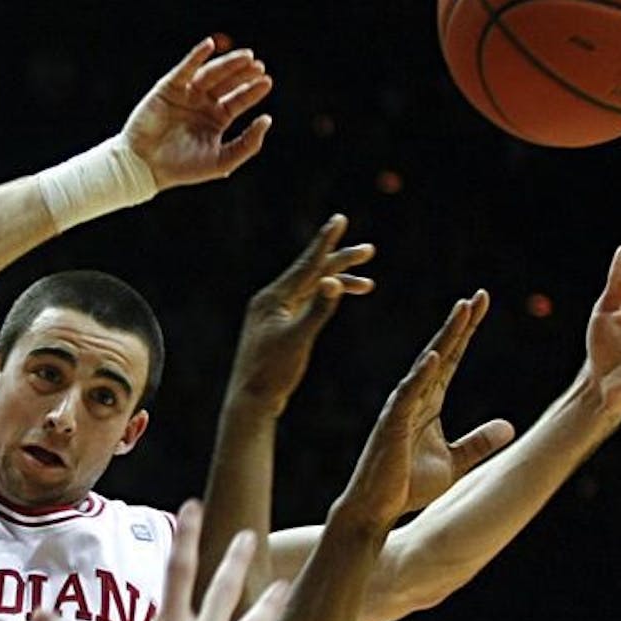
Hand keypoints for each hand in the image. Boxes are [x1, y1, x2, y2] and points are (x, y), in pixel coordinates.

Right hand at [122, 37, 274, 188]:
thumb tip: (267, 120)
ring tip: (246, 57)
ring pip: (210, 74)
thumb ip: (248, 144)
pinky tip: (209, 46)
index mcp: (215, 120)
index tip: (266, 81)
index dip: (252, 91)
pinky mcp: (168, 89)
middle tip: (258, 66)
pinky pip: (184, 69)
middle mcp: (202, 104)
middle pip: (227, 83)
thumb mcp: (222, 161)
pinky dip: (196, 57)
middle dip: (243, 73)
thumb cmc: (183, 169)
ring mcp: (185, 95)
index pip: (238, 100)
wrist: (146, 168)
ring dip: (228, 64)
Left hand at [231, 213, 375, 412]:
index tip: (340, 219)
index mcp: (273, 299)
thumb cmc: (272, 373)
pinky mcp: (279, 327)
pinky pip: (306, 303)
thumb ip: (318, 310)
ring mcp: (275, 313)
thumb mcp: (298, 340)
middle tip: (369, 251)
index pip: (306, 265)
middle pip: (311, 273)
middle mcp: (272, 301)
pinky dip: (325, 300)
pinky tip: (340, 300)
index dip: (325, 242)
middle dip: (340, 261)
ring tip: (368, 284)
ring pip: (311, 289)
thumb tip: (334, 280)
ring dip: (338, 283)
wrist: (250, 401)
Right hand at [402, 290, 514, 511]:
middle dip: (459, 326)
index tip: (481, 304)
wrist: (377, 510)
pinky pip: (407, 396)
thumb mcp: (455, 463)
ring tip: (461, 313)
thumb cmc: (407, 487)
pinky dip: (420, 376)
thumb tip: (509, 427)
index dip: (466, 333)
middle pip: (440, 354)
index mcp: (429, 404)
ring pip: (425, 367)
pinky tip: (433, 356)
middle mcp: (414, 399)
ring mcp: (401, 410)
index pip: (450, 360)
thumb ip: (478, 443)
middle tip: (477, 297)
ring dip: (443, 339)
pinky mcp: (392, 426)